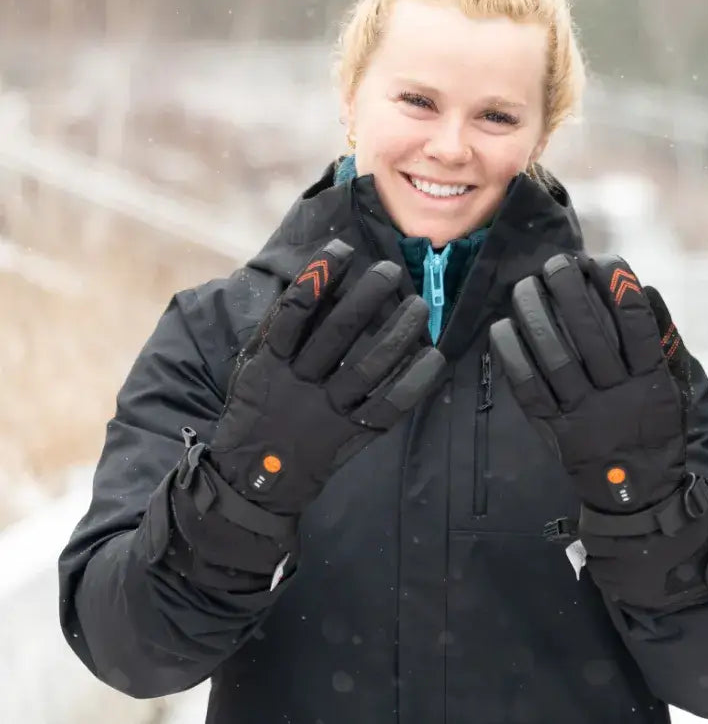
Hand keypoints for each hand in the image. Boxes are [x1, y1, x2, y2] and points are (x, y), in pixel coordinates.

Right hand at [207, 238, 445, 515]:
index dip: (318, 277)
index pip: (293, 311)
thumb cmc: (257, 407)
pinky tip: (434, 356)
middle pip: (335, 334)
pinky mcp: (352, 433)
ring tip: (418, 305)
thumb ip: (277, 329)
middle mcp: (299, 383)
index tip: (344, 249)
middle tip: (391, 269)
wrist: (253, 479)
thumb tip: (314, 279)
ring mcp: (327, 410)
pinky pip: (387, 406)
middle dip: (365, 298)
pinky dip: (413, 381)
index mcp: (270, 362)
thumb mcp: (252, 366)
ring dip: (396, 333)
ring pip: (367, 367)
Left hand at [490, 253, 687, 516]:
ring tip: (525, 285)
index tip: (600, 260)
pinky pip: (530, 389)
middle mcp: (619, 393)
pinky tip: (502, 328)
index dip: (618, 285)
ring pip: (556, 356)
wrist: (638, 491)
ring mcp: (586, 413)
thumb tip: (643, 289)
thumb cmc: (656, 427)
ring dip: (536, 315)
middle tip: (556, 264)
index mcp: (652, 377)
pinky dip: (513, 356)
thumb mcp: (673, 383)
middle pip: (591, 332)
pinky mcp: (558, 429)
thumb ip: (661, 337)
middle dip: (570, 290)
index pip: (637, 322)